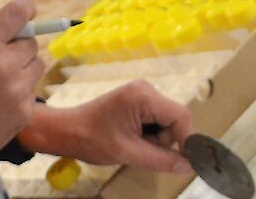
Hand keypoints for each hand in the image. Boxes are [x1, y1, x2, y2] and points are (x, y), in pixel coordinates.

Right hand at [0, 0, 44, 165]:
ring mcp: (19, 88)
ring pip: (37, 65)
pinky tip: (2, 102)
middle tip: (7, 56)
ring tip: (4, 81)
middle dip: (20, 46)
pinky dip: (22, 92)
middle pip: (31, 41)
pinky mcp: (26, 109)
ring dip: (25, 68)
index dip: (25, 10)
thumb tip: (11, 31)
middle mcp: (5, 64)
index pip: (17, 13)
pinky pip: (33, 90)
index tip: (27, 13)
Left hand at [40, 80, 193, 172]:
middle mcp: (146, 89)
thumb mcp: (129, 153)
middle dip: (164, 140)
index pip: (181, 116)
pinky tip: (132, 137)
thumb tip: (189, 166)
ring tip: (133, 144)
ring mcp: (142, 93)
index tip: (184, 161)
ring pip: (166, 121)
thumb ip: (161, 160)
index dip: (187, 140)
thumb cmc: (93, 141)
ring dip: (156, 138)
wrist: (66, 131)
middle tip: (142, 150)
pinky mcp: (137, 100)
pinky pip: (156, 119)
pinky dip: (149, 133)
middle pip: (174, 119)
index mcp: (144, 96)